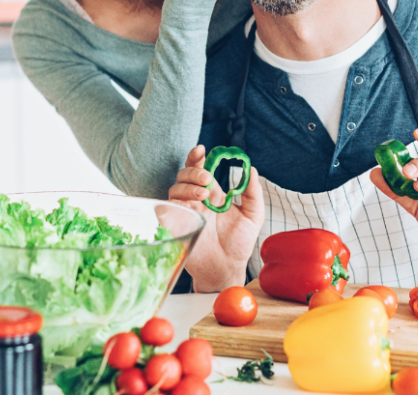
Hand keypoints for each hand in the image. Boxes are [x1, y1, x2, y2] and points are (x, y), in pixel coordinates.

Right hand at [168, 145, 263, 291]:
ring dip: (187, 187)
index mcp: (212, 192)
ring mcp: (183, 211)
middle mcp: (195, 199)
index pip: (199, 167)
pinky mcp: (174, 226)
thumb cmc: (239, 243)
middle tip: (208, 179)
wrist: (228, 269)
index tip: (202, 149)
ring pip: (174, 188)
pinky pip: (164, 208)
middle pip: (184, 174)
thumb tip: (252, 170)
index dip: (196, 156)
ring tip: (204, 195)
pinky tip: (187, 206)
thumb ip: (252, 193)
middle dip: (194, 171)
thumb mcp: (253, 216)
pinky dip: (172, 203)